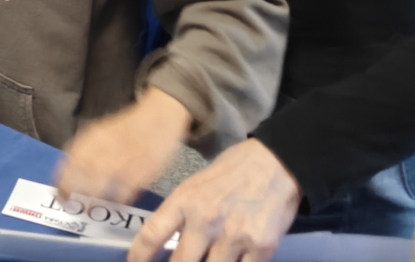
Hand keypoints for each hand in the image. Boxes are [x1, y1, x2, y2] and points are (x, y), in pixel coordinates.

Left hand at [56, 87, 191, 204]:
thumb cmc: (128, 127)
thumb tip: (68, 171)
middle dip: (75, 191)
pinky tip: (113, 206)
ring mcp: (125, 159)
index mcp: (94, 136)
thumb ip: (85, 149)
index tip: (58, 193)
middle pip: (84, 173)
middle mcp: (107, 147)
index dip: (62, 178)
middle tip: (71, 204)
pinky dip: (118, 201)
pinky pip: (127, 190)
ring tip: (89, 208)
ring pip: (103, 184)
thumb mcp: (101, 131)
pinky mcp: (144, 170)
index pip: (71, 160)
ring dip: (93, 199)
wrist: (159, 117)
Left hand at [128, 138, 299, 261]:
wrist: (275, 163)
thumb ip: (181, 216)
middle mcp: (205, 220)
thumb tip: (166, 246)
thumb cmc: (232, 173)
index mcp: (184, 200)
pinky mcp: (261, 247)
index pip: (152, 235)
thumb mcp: (196, 186)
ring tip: (207, 260)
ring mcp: (234, 236)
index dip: (139, 255)